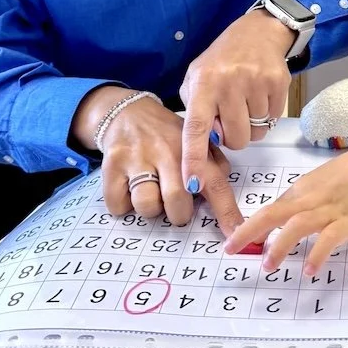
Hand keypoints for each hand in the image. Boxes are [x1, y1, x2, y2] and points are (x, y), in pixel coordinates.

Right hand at [71, 86, 242, 234]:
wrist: (127, 113)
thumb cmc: (166, 135)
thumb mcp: (193, 141)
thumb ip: (212, 166)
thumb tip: (227, 201)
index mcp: (192, 148)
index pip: (215, 183)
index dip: (226, 212)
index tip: (235, 234)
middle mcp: (167, 150)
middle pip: (178, 202)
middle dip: (177, 213)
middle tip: (173, 202)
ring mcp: (139, 156)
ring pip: (147, 206)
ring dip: (149, 207)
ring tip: (149, 189)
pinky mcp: (113, 164)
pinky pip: (119, 206)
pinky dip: (122, 204)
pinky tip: (128, 185)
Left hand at [179, 9, 292, 192]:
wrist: (257, 32)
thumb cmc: (222, 61)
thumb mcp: (197, 78)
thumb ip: (196, 110)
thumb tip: (210, 143)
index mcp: (204, 82)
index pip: (196, 128)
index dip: (193, 158)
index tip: (192, 184)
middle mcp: (229, 82)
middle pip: (235, 139)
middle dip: (233, 136)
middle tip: (231, 116)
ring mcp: (256, 82)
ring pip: (255, 134)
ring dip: (250, 126)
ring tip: (245, 102)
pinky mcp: (279, 83)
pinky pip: (272, 120)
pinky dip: (266, 116)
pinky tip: (259, 95)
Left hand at [224, 136, 347, 273]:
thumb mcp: (323, 181)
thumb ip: (306, 198)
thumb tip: (288, 215)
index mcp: (302, 189)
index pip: (272, 209)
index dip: (252, 225)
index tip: (236, 240)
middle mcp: (309, 199)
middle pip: (274, 213)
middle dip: (249, 231)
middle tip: (231, 250)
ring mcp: (328, 211)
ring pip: (297, 225)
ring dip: (280, 245)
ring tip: (268, 266)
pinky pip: (329, 239)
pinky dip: (318, 254)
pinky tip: (310, 270)